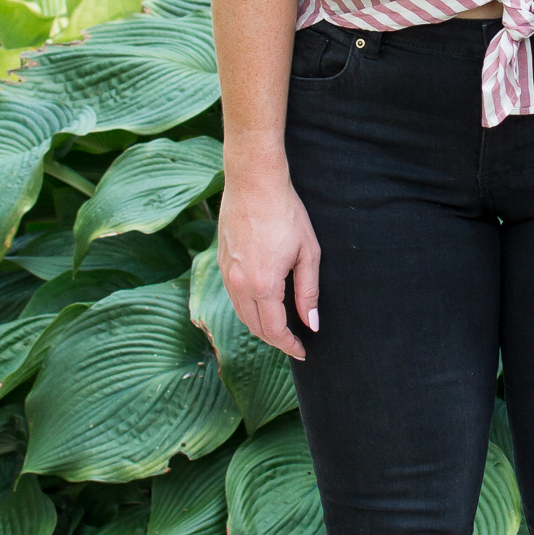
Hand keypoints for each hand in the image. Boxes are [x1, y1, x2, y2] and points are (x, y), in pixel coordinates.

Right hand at [218, 165, 320, 361]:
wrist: (253, 183)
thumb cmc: (286, 213)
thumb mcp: (307, 253)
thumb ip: (308, 292)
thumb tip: (311, 324)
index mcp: (263, 285)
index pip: (274, 331)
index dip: (289, 345)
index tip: (303, 351)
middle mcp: (239, 284)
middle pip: (255, 327)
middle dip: (275, 340)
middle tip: (294, 342)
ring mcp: (226, 273)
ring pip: (241, 313)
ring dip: (260, 326)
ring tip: (281, 327)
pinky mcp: (221, 262)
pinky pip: (233, 296)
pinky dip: (248, 308)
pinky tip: (263, 304)